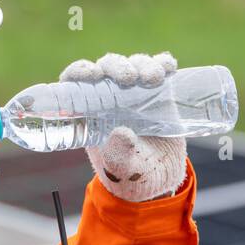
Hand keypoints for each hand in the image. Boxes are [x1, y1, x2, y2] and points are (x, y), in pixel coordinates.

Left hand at [59, 52, 187, 201]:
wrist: (161, 180)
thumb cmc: (132, 178)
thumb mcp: (124, 172)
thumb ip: (120, 157)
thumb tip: (122, 133)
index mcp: (91, 114)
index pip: (76, 83)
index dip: (79, 72)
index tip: (91, 74)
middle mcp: (111, 98)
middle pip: (106, 68)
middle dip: (116, 67)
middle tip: (130, 79)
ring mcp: (135, 92)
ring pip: (133, 64)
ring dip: (142, 65)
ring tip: (154, 79)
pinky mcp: (159, 92)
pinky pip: (160, 69)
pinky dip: (163, 64)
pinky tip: (168, 68)